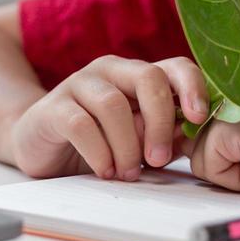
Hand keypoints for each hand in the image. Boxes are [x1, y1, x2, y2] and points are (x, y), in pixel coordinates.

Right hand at [10, 56, 209, 179]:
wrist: (41, 147)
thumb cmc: (97, 141)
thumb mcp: (137, 138)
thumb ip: (162, 133)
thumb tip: (189, 135)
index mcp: (136, 74)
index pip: (174, 67)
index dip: (192, 87)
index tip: (198, 119)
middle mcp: (110, 71)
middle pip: (148, 78)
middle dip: (160, 122)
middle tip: (159, 159)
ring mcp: (79, 84)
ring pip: (114, 105)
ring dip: (127, 146)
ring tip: (128, 173)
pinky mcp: (53, 107)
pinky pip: (82, 125)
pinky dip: (100, 154)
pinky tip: (105, 171)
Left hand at [181, 83, 239, 191]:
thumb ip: (223, 144)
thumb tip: (186, 152)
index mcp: (231, 96)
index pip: (192, 129)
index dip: (210, 152)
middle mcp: (224, 95)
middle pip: (193, 150)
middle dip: (228, 169)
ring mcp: (223, 106)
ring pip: (200, 163)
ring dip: (236, 175)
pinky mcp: (227, 125)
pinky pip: (213, 171)